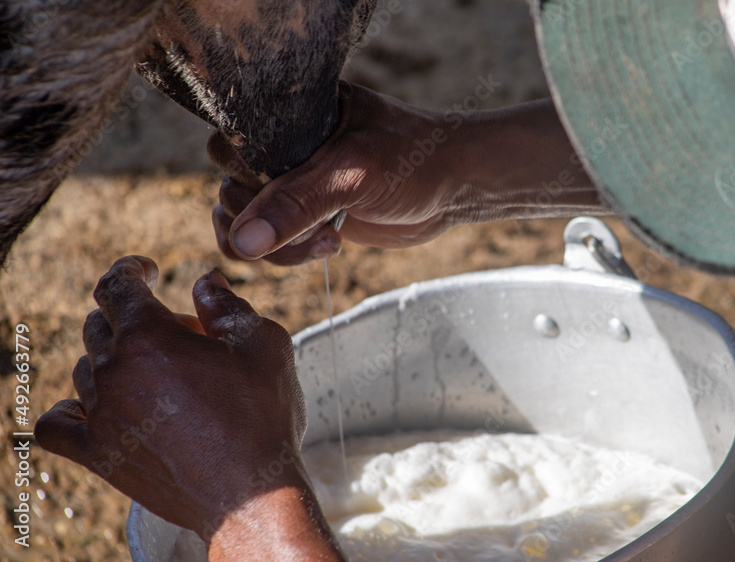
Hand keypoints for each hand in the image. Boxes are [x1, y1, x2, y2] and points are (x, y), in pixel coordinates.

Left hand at [35, 256, 342, 559]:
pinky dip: (71, 408)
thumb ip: (227, 305)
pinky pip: (57, 423)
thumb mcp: (262, 343)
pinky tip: (100, 405)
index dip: (131, 269)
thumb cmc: (262, 414)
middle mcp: (113, 371)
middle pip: (102, 325)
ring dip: (117, 361)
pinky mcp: (98, 454)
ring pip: (87, 369)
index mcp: (149, 335)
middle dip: (139, 321)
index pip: (117, 285)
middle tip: (184, 338)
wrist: (252, 492)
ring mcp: (100, 415)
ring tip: (161, 376)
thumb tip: (206, 282)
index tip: (148, 270)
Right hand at [209, 83, 604, 265]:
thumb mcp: (355, 176)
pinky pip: (266, 244)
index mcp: (285, 116)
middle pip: (229, 192)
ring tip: (329, 240)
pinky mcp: (302, 216)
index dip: (249, 180)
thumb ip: (298, 204)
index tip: (294, 193)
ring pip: (243, 225)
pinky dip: (285, 255)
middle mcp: (279, 148)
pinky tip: (328, 246)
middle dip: (266, 220)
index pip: (226, 148)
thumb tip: (243, 242)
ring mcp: (289, 184)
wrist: (453, 186)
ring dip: (279, 245)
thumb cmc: (412, 161)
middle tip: (318, 223)